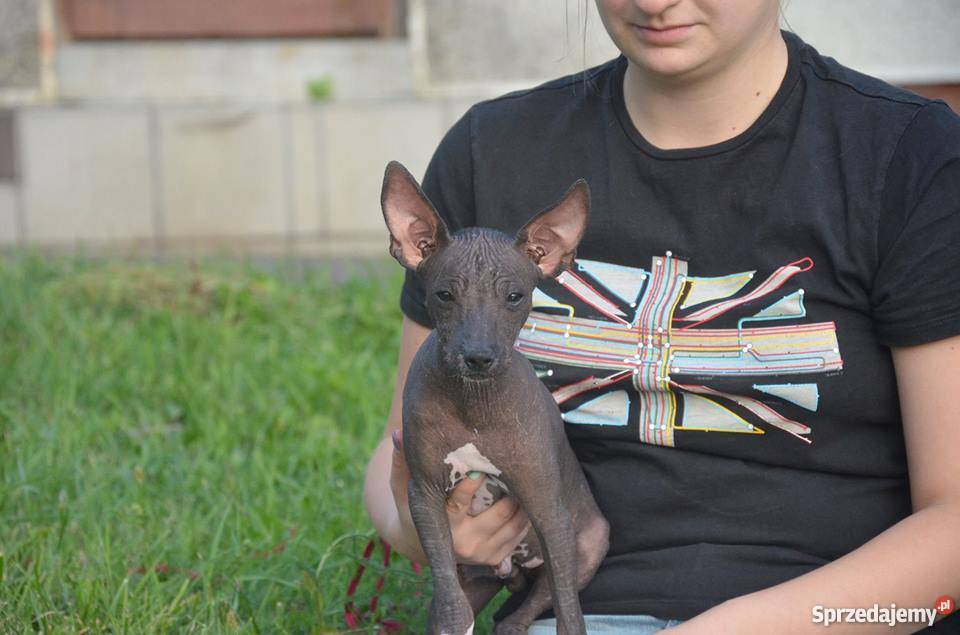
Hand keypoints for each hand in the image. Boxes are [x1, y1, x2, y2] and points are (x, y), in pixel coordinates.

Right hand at [390, 430, 531, 567]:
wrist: (421, 543)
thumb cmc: (413, 506)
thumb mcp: (403, 487)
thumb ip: (402, 462)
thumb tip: (397, 433)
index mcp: (443, 526)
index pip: (461, 502)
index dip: (475, 480)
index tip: (485, 461)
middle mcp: (464, 545)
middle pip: (500, 513)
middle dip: (514, 488)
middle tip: (521, 462)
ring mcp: (482, 554)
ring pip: (516, 523)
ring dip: (526, 500)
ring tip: (531, 475)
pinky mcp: (495, 558)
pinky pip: (520, 534)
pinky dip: (527, 515)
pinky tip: (530, 494)